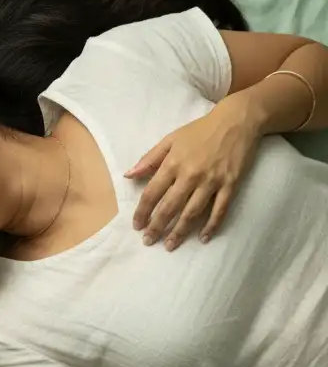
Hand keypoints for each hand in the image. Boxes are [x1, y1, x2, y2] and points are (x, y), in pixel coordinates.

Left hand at [125, 98, 260, 249]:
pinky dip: (211, 225)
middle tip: (148, 241)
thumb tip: (128, 175)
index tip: (137, 225)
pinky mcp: (230, 184)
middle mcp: (190, 175)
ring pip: (192, 212)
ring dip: (180, 231)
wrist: (237, 121)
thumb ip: (149, 159)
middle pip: (170, 207)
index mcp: (173, 163)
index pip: (152, 193)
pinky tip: (202, 238)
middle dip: (157, 227)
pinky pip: (220, 209)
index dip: (142, 211)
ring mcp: (212, 181)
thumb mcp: (170, 139)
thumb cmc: (200, 130)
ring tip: (169, 245)